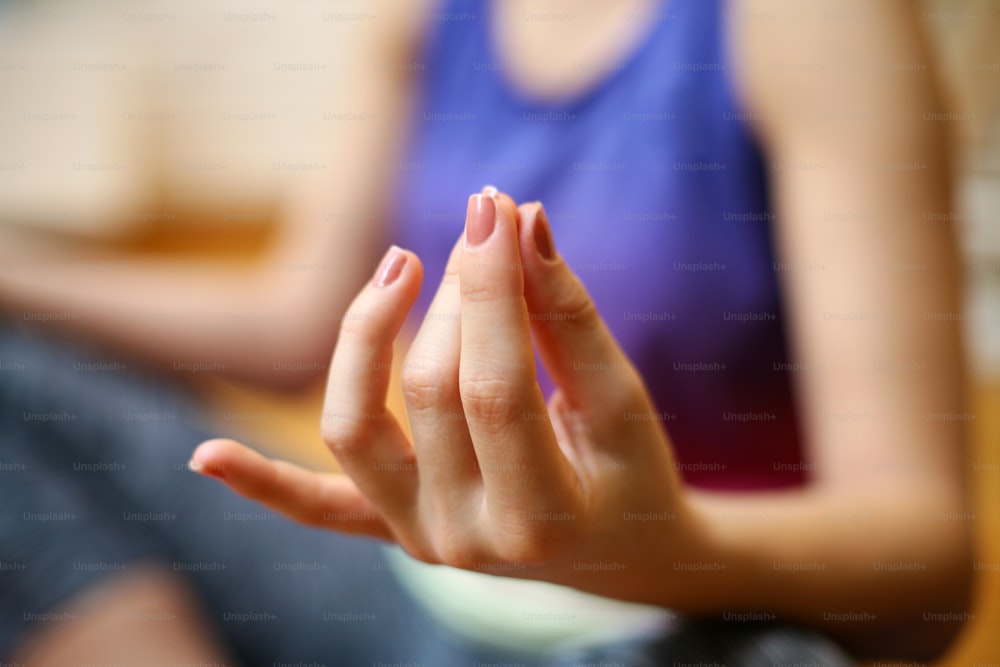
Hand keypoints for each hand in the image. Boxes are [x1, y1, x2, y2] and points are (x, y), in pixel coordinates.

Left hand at [190, 188, 701, 602]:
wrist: (619, 552)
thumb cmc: (632, 473)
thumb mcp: (622, 402)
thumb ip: (571, 318)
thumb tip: (525, 223)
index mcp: (538, 517)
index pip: (493, 383)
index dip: (491, 288)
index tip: (498, 207)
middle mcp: (462, 541)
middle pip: (429, 391)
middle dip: (455, 294)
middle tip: (485, 225)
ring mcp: (417, 539)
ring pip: (357, 427)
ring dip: (368, 336)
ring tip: (402, 266)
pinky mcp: (391, 529)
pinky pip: (320, 509)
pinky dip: (265, 484)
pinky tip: (206, 457)